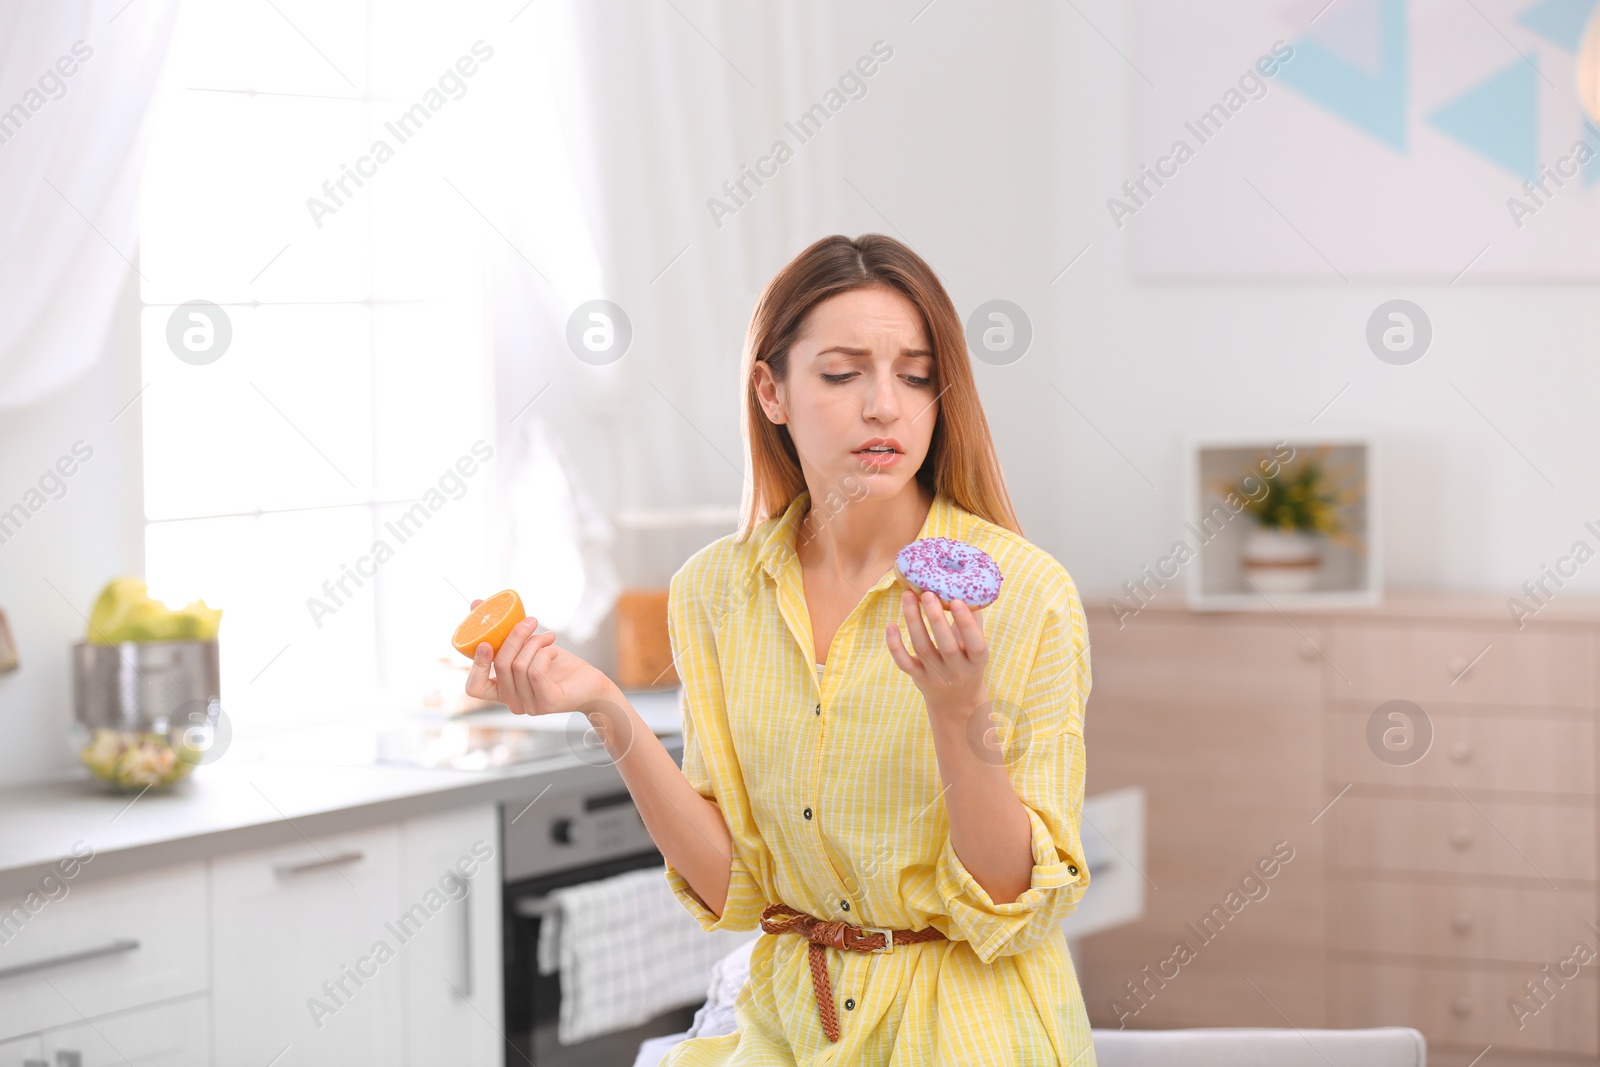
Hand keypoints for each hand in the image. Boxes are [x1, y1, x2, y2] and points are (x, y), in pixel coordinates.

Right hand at [464, 600, 615, 716]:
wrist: (591, 684)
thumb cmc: (558, 665)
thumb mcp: (528, 645)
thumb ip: (504, 631)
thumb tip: (476, 603)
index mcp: (502, 692)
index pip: (474, 688)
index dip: (477, 665)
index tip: (485, 641)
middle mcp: (512, 703)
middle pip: (501, 665)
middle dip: (515, 636)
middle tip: (531, 620)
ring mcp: (530, 706)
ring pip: (519, 665)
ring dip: (535, 642)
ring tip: (549, 637)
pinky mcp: (548, 702)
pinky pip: (536, 671)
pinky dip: (546, 653)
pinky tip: (554, 650)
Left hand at [886, 588, 988, 718]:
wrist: (956, 699)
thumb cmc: (967, 661)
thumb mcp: (976, 646)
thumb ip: (973, 621)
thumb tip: (966, 586)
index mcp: (977, 661)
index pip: (975, 644)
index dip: (966, 624)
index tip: (956, 601)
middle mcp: (958, 671)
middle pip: (946, 646)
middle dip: (936, 619)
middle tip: (927, 593)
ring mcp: (936, 676)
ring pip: (922, 648)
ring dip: (913, 621)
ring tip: (908, 596)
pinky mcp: (918, 678)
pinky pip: (904, 662)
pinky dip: (894, 645)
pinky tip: (891, 625)